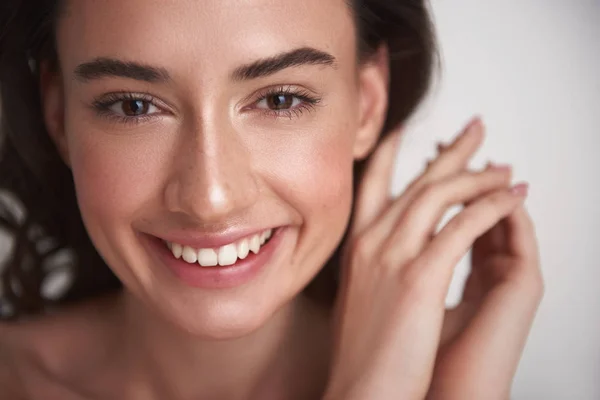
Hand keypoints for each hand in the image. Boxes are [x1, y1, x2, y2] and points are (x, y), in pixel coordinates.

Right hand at [323, 118, 533, 399]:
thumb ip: (370, 267)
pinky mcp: (419, 276)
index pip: (371, 185)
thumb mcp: (357, 298)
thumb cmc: (361, 354)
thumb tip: (387, 254)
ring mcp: (392, 256)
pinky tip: (510, 197)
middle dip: (449, 153)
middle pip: (415, 182)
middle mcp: (370, 243)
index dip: (392, 152)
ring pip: (439, 195)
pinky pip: (462, 226)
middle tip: (474, 130)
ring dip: (478, 177)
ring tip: (505, 168)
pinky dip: (490, 206)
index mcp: (355, 248)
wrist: (358, 392)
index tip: (407, 129)